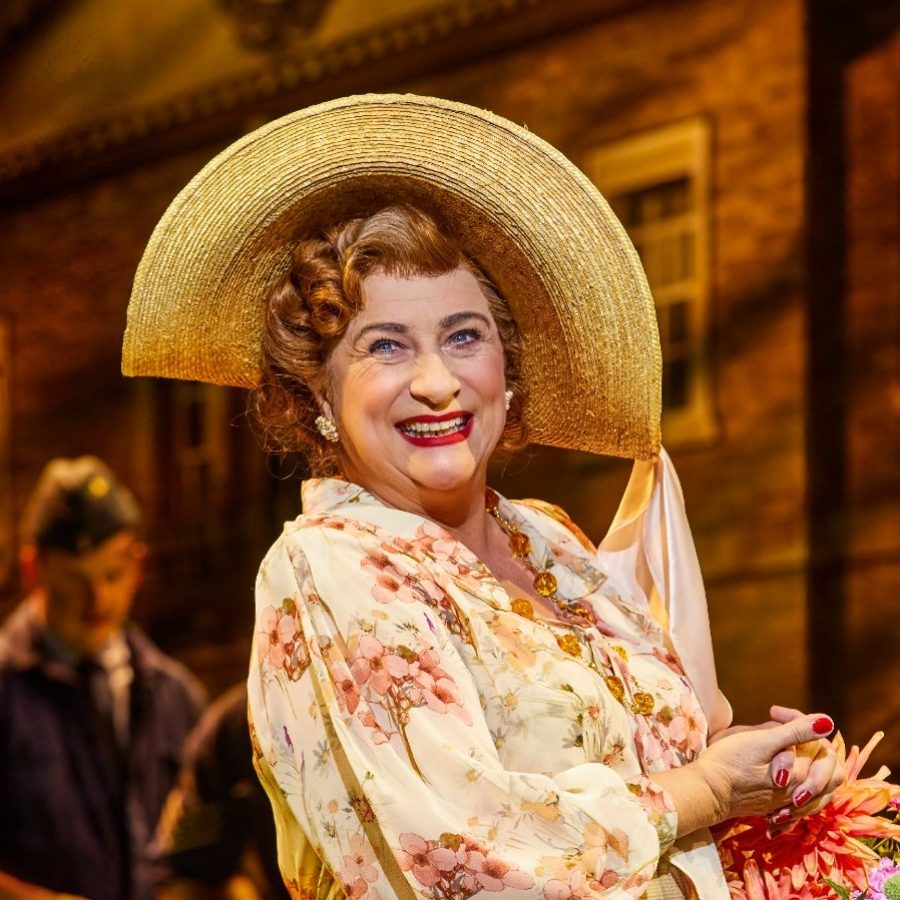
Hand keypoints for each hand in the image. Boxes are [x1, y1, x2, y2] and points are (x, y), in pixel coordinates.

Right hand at [712, 705, 843, 822]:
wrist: (707, 793)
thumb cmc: (729, 762)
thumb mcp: (761, 741)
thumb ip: (796, 732)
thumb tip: (827, 721)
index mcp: (799, 773)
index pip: (818, 743)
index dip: (800, 720)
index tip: (774, 711)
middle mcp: (800, 792)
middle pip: (828, 768)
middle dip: (814, 743)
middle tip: (786, 728)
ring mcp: (789, 803)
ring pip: (822, 787)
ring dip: (814, 765)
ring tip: (796, 748)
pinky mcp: (777, 808)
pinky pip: (807, 801)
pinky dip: (807, 785)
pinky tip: (794, 777)